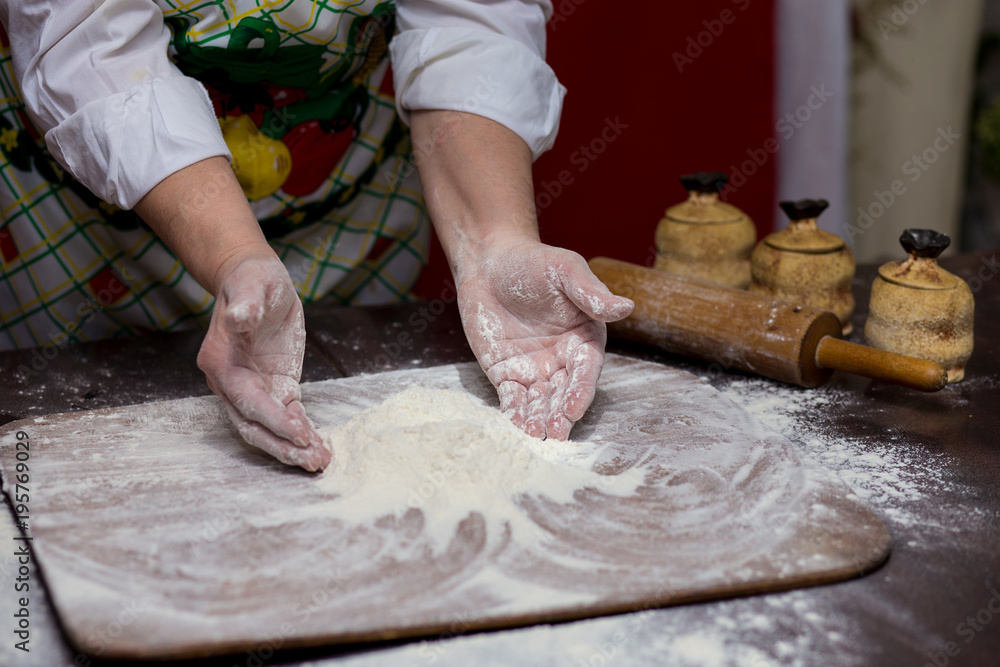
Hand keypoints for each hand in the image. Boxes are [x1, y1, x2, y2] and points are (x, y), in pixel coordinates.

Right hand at [197, 257, 329, 470]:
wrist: (255, 281)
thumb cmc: (252, 280)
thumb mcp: (252, 284)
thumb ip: (247, 304)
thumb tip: (240, 318)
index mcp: (221, 360)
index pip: (246, 399)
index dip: (273, 418)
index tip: (300, 432)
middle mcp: (230, 382)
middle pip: (252, 425)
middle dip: (282, 446)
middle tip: (312, 460)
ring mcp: (252, 388)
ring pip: (267, 429)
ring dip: (292, 447)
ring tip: (320, 461)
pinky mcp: (274, 387)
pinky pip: (286, 416)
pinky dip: (301, 432)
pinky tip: (319, 445)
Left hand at [457, 239, 633, 439]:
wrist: (490, 261)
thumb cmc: (534, 262)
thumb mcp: (565, 270)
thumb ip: (591, 293)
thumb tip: (626, 308)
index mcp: (584, 338)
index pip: (585, 371)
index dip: (580, 390)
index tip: (573, 408)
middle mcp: (562, 359)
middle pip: (563, 392)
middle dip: (559, 413)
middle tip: (554, 432)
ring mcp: (534, 369)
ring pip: (540, 400)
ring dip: (538, 418)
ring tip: (533, 434)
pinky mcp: (507, 373)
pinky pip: (512, 398)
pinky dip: (514, 412)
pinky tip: (513, 425)